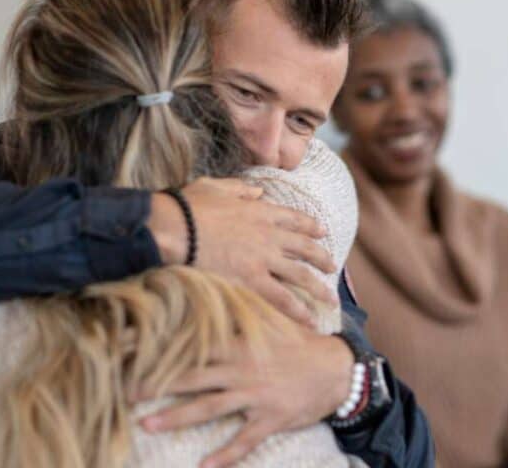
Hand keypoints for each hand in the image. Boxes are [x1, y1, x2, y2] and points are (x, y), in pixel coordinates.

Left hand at [139, 329, 354, 467]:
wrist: (336, 369)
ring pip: (210, 408)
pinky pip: (244, 440)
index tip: (128, 345)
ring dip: (177, 418)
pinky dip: (225, 455)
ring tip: (147, 426)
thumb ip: (240, 312)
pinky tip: (204, 467)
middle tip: (123, 390)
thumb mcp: (270, 322)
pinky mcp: (270, 418)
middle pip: (192, 376)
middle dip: (156, 383)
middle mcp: (241, 369)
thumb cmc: (298, 344)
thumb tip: (211, 290)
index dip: (160, 343)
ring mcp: (255, 395)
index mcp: (238, 344)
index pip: (190, 342)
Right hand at [148, 177, 337, 325]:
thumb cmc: (188, 207)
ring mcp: (264, 259)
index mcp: (261, 211)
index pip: (294, 219)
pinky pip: (283, 299)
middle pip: (305, 248)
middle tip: (332, 266)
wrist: (175, 228)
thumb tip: (258, 190)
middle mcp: (269, 235)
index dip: (310, 226)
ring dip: (319, 288)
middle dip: (321, 258)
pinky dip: (299, 311)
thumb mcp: (217, 187)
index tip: (321, 231)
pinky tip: (311, 321)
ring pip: (301, 276)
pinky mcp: (252, 281)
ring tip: (332, 300)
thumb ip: (240, 189)